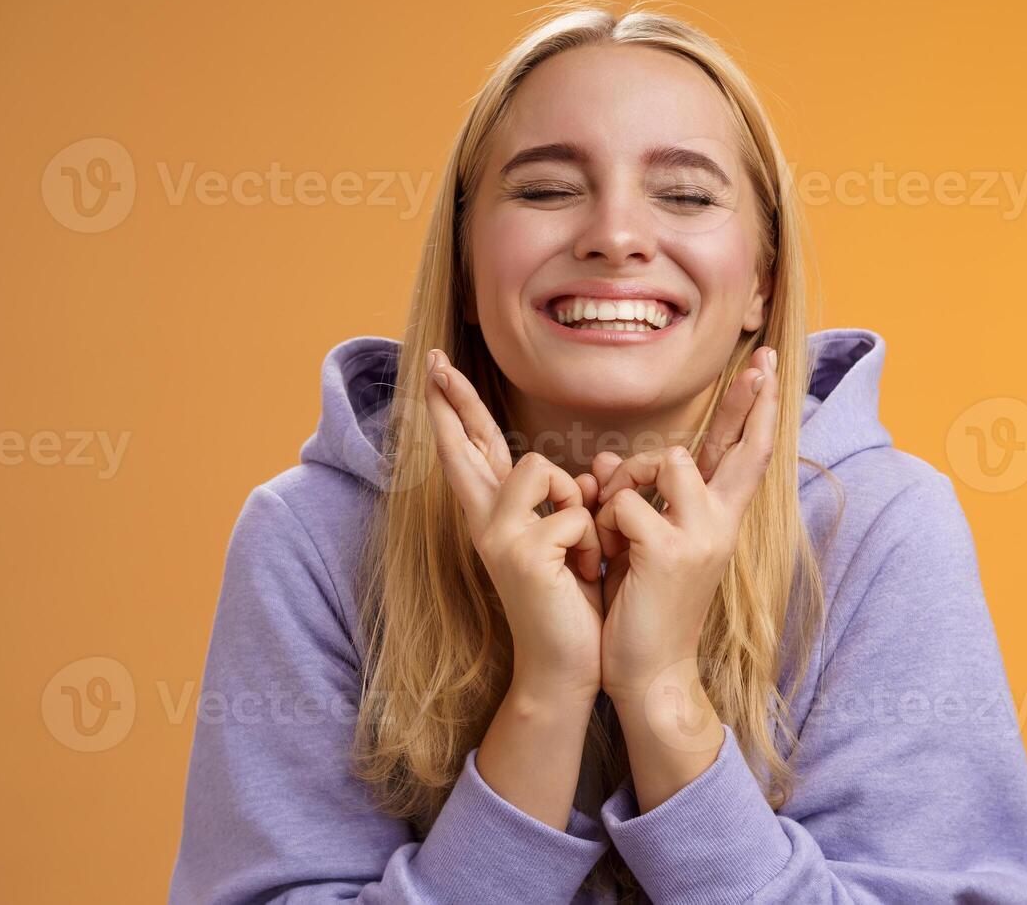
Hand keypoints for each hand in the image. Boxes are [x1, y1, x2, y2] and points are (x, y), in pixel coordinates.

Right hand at [423, 349, 605, 699]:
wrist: (566, 666)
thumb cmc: (573, 603)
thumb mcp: (572, 543)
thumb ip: (570, 503)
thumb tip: (589, 473)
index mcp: (496, 516)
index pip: (473, 450)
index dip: (455, 409)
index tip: (435, 366)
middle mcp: (484, 521)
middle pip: (464, 444)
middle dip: (453, 400)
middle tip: (433, 360)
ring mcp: (496, 536)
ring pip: (539, 466)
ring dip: (575, 502)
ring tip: (579, 548)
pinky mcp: (520, 553)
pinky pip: (573, 512)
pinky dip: (592, 542)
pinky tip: (583, 574)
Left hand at [587, 346, 780, 703]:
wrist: (649, 671)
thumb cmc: (641, 606)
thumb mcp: (640, 543)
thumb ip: (633, 497)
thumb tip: (604, 459)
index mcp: (717, 521)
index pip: (744, 456)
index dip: (757, 412)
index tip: (767, 369)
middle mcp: (720, 523)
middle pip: (742, 446)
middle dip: (751, 400)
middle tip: (761, 361)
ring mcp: (701, 536)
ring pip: (666, 459)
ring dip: (626, 482)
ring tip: (615, 527)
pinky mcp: (672, 552)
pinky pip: (626, 502)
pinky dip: (604, 523)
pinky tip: (606, 555)